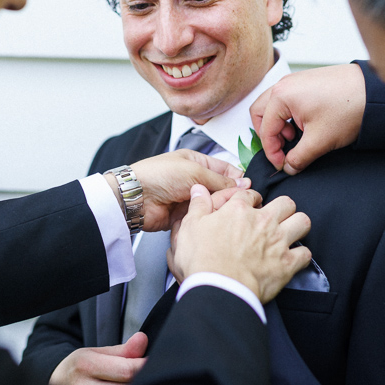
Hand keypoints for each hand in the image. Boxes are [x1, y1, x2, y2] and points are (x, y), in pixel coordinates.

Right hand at [49, 333, 147, 384]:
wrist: (59, 384)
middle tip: (150, 371)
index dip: (145, 365)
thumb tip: (143, 339)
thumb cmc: (80, 366)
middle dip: (143, 379)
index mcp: (85, 366)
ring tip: (140, 382)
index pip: (126, 370)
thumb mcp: (97, 352)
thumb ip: (122, 349)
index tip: (153, 360)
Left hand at [104, 150, 247, 231]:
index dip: (237, 179)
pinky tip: (212, 222)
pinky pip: (202, 219)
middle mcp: (194, 180)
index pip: (224, 170)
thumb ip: (220, 180)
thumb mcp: (195, 171)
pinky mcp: (184, 216)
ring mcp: (188, 199)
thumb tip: (243, 184)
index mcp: (196, 162)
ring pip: (213, 206)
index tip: (249, 189)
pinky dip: (207, 220)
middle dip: (229, 197)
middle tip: (238, 204)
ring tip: (224, 213)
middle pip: (220, 190)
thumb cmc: (158, 176)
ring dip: (217, 209)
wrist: (136, 197)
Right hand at [170, 185, 311, 303]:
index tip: (249, 207)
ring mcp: (278, 241)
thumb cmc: (202, 259)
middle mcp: (263, 221)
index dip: (250, 199)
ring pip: (302, 222)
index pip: (251, 194)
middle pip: (286, 203)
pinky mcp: (287, 264)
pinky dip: (300, 256)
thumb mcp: (190, 227)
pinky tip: (292, 259)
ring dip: (297, 226)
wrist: (218, 288)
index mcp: (239, 210)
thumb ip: (198, 205)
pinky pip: (306, 253)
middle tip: (274, 218)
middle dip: (282, 208)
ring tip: (288, 234)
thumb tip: (198, 189)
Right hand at [249, 64, 365, 174]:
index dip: (272, 152)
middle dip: (269, 135)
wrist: (375, 92)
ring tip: (298, 137)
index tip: (282, 165)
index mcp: (281, 96)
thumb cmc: (348, 108)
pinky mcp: (307, 81)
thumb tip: (289, 167)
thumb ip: (298, 158)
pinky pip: (287, 100)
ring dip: (279, 124)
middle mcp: (283, 84)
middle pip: (260, 113)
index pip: (265, 130)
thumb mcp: (320, 141)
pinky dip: (289, 115)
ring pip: (273, 106)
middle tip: (284, 149)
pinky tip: (306, 125)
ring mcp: (295, 80)